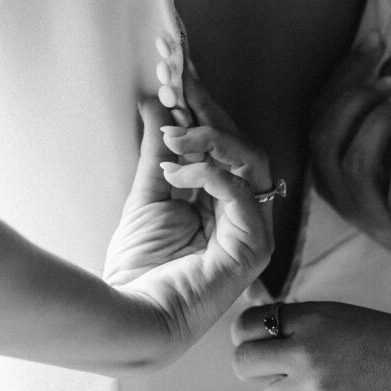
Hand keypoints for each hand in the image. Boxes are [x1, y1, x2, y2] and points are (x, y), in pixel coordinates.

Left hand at [104, 79, 273, 365]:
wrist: (135, 316)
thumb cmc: (141, 268)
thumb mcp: (149, 194)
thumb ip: (158, 151)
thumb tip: (154, 104)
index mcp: (224, 202)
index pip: (226, 146)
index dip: (205, 110)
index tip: (179, 74)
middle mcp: (246, 212)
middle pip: (244, 147)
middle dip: (210, 113)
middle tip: (178, 87)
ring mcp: (254, 229)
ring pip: (252, 161)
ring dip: (211, 140)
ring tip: (171, 140)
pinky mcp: (254, 245)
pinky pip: (241, 191)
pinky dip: (209, 173)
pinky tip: (176, 170)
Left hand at [232, 301, 390, 390]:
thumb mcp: (349, 319)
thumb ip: (306, 327)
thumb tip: (263, 338)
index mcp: (314, 317)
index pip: (248, 324)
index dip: (249, 337)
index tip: (261, 344)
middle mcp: (307, 350)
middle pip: (244, 364)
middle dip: (259, 370)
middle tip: (284, 373)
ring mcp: (316, 390)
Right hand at [309, 36, 390, 272]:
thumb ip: (390, 97)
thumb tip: (385, 46)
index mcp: (329, 167)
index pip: (318, 114)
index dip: (343, 74)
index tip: (374, 40)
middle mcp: (341, 193)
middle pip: (323, 138)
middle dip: (354, 99)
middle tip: (390, 79)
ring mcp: (372, 215)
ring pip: (354, 165)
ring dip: (379, 123)